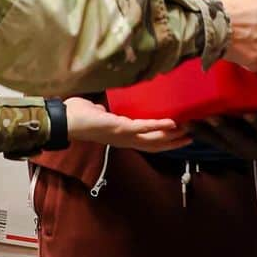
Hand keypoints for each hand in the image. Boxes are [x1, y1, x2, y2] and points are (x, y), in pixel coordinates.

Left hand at [64, 96, 191, 151]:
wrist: (67, 120)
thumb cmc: (78, 116)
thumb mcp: (97, 115)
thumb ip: (105, 114)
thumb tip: (105, 111)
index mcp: (121, 136)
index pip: (146, 141)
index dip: (162, 140)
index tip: (177, 136)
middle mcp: (125, 140)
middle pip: (155, 144)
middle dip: (173, 142)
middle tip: (190, 137)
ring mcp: (125, 136)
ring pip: (153, 139)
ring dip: (171, 136)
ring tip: (187, 131)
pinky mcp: (122, 128)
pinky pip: (145, 127)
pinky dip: (159, 125)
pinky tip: (172, 123)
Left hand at [188, 108, 256, 161]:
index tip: (249, 115)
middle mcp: (256, 147)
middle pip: (238, 139)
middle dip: (224, 129)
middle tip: (211, 117)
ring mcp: (240, 148)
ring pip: (221, 142)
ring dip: (205, 133)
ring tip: (190, 123)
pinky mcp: (229, 146)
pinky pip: (213, 142)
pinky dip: (200, 135)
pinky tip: (185, 126)